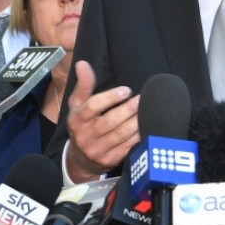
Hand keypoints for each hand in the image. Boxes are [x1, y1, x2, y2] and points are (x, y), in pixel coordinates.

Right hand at [64, 61, 138, 181]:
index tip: (126, 90)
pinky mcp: (110, 160)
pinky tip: (146, 125)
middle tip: (142, 98)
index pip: (92, 107)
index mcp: (77, 120)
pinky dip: (139, 136)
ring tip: (147, 109)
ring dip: (136, 121)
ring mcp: (98, 150)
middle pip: (110, 121)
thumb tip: (82, 63)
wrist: (80, 160)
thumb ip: (83, 84)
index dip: (110, 97)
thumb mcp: (77, 105)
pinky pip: (128, 147)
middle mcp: (85, 136)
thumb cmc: (82, 125)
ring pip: (121, 135)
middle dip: (128, 109)